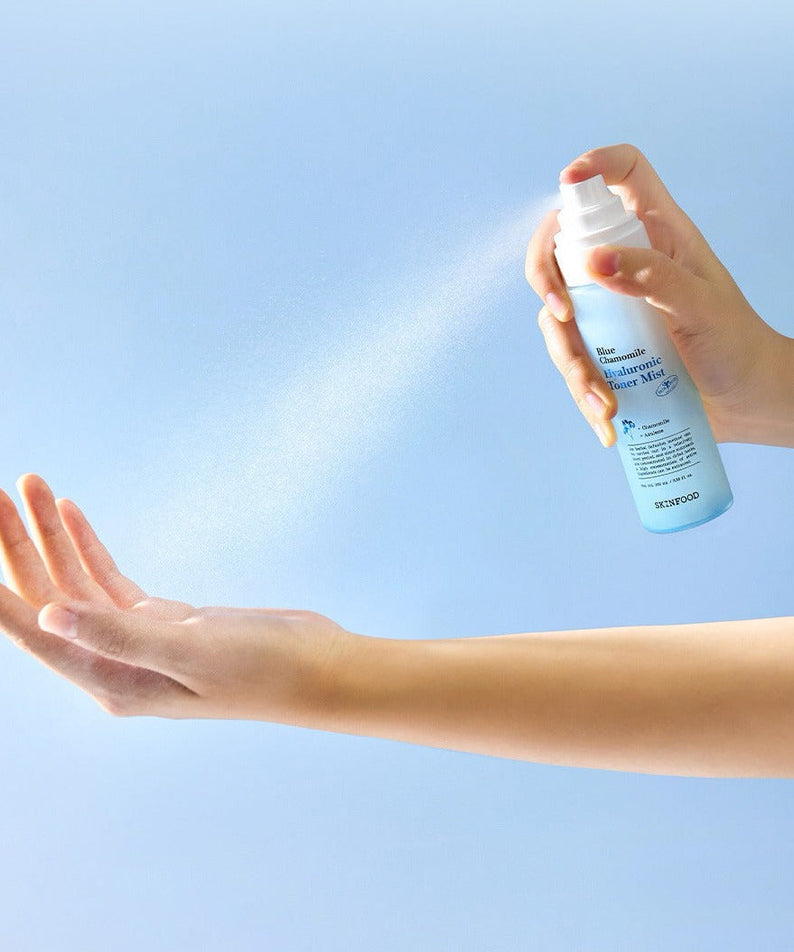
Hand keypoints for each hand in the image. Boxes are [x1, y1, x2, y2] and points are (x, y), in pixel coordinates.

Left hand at [0, 474, 349, 721]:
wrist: (316, 668)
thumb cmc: (262, 668)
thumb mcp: (191, 651)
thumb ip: (119, 635)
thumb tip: (46, 616)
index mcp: (113, 680)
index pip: (35, 632)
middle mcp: (113, 662)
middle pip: (48, 598)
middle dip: (20, 545)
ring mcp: (136, 639)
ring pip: (76, 582)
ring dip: (52, 535)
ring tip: (31, 484)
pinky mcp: (161, 620)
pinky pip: (108, 577)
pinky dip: (87, 544)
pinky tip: (70, 512)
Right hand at [526, 143, 792, 446]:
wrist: (746, 403)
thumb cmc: (737, 345)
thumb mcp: (702, 306)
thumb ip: (654, 278)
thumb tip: (594, 261)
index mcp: (659, 235)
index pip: (625, 176)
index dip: (594, 166)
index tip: (568, 180)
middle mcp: (627, 265)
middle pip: (562, 248)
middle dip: (546, 281)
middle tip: (563, 315)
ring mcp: (610, 309)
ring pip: (559, 317)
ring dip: (572, 363)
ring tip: (605, 402)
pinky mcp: (604, 350)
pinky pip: (573, 362)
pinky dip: (582, 394)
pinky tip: (606, 422)